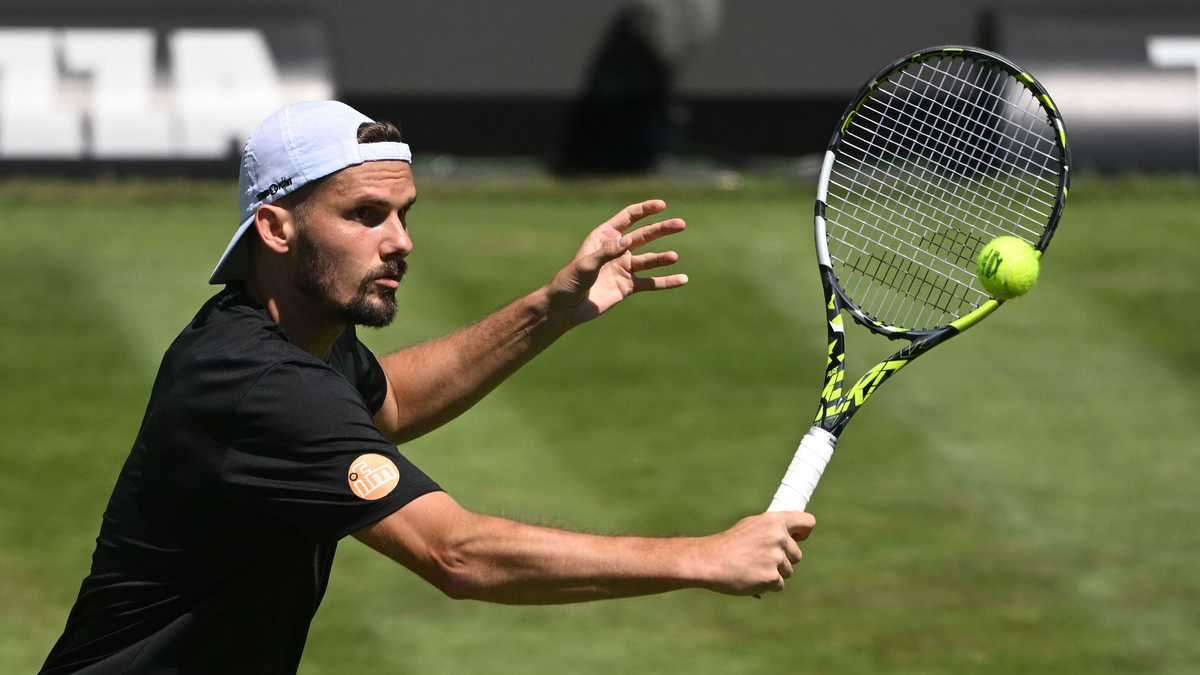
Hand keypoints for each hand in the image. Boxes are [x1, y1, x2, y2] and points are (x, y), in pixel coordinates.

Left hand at [546, 199, 687, 324]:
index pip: (628, 218)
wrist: (565, 308)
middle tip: (681, 224)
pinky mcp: (628, 286)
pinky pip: (651, 283)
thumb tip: (628, 240)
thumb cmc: (569, 281)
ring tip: (674, 257)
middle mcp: (617, 250)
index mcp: (604, 237)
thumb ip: (607, 252)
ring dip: (663, 257)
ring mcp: (624, 268)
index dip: (645, 210)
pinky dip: (666, 281)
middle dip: (662, 230)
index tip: (662, 205)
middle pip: (644, 236)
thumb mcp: (586, 264)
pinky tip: (682, 279)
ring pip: (649, 259)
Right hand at [700, 511, 815, 595]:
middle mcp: (779, 537)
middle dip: (783, 559)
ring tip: (753, 567)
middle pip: (797, 554)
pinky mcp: (771, 577)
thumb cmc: (728, 543)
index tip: (798, 538)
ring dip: (774, 573)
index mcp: (774, 520)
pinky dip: (767, 585)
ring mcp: (776, 558)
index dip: (804, 532)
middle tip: (761, 558)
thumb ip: (772, 528)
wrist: (709, 560)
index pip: (808, 522)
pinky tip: (752, 577)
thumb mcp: (751, 526)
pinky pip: (779, 584)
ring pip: (788, 571)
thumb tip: (791, 534)